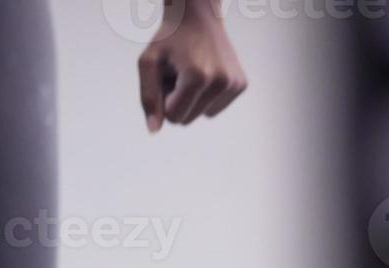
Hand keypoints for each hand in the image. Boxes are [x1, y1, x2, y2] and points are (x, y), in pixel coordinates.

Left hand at [138, 0, 247, 132]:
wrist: (199, 16)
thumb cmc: (169, 38)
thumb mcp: (149, 62)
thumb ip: (148, 97)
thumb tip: (154, 130)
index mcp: (198, 77)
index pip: (173, 118)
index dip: (164, 100)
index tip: (168, 77)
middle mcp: (221, 82)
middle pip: (186, 120)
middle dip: (177, 101)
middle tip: (179, 73)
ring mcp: (234, 84)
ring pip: (201, 116)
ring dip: (191, 99)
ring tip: (191, 72)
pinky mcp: (241, 85)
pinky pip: (213, 110)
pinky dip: (205, 98)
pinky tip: (205, 74)